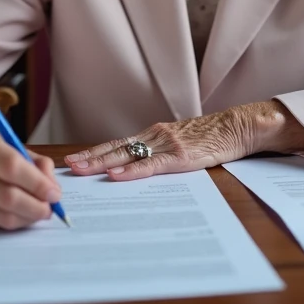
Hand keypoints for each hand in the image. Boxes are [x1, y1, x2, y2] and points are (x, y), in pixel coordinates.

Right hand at [0, 129, 60, 230]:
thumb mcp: (12, 146)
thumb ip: (37, 164)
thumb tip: (53, 190)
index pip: (11, 166)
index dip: (36, 183)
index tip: (54, 194)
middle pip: (7, 196)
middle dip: (35, 206)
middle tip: (50, 209)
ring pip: (1, 215)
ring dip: (26, 218)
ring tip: (38, 213)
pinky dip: (12, 221)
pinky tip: (19, 214)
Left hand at [64, 108, 255, 180]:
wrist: (237, 127)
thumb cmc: (212, 137)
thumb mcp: (181, 142)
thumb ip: (161, 152)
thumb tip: (139, 168)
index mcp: (154, 134)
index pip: (118, 144)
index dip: (94, 152)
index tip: (73, 160)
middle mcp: (155, 136)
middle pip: (116, 149)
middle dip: (89, 158)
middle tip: (66, 166)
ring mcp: (166, 145)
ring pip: (127, 155)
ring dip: (101, 163)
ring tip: (80, 170)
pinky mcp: (179, 157)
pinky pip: (151, 165)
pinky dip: (131, 171)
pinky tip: (116, 176)